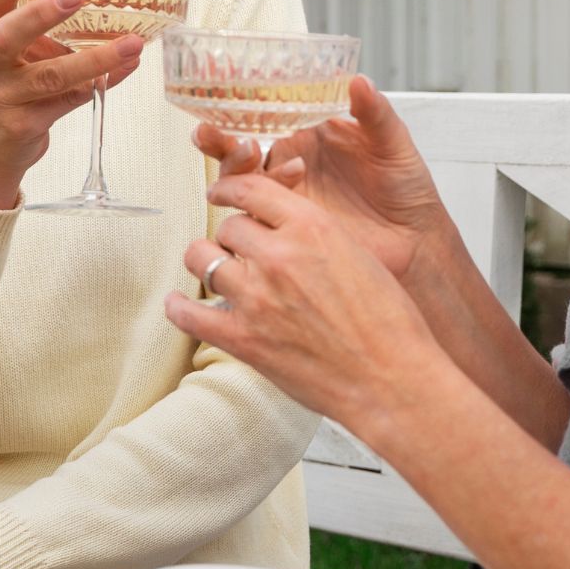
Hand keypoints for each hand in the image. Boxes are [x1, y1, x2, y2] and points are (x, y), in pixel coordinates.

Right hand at [0, 0, 143, 208]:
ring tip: (130, 43)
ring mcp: (2, 98)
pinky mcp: (23, 125)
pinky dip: (101, 83)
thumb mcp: (13, 48)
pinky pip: (69, 101)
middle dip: (42, 13)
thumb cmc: (8, 83)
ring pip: (50, 76)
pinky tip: (126, 68)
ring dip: (94, 59)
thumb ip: (42, 23)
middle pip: (7, 35)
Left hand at [167, 169, 450, 436]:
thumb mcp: (359, 256)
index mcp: (312, 228)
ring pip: (202, 258)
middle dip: (232, 237)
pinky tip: (178, 303)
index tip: (221, 194)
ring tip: (214, 272)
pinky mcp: (242, 339)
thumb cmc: (388, 323)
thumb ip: (316, 236)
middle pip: (228, 226)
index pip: (252, 189)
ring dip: (207, 262)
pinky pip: (188, 314)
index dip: (230, 189)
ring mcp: (256, 297)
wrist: (391, 378)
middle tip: (240, 251)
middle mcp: (279, 255)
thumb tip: (283, 230)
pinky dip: (178, 307)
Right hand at [191, 78, 456, 287]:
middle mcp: (291, 161)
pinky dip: (253, 198)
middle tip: (212, 132)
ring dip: (234, 164)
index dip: (240, 103)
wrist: (414, 242)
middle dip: (219, 138)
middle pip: (240, 146)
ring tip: (251, 150)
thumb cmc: (407, 190)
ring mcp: (285, 195)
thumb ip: (375, 113)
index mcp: (311, 134)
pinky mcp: (285, 226)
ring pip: (240, 178)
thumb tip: (357, 80)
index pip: (267, 114)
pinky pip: (254, 212)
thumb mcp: (394, 144)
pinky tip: (284, 181)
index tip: (221, 91)